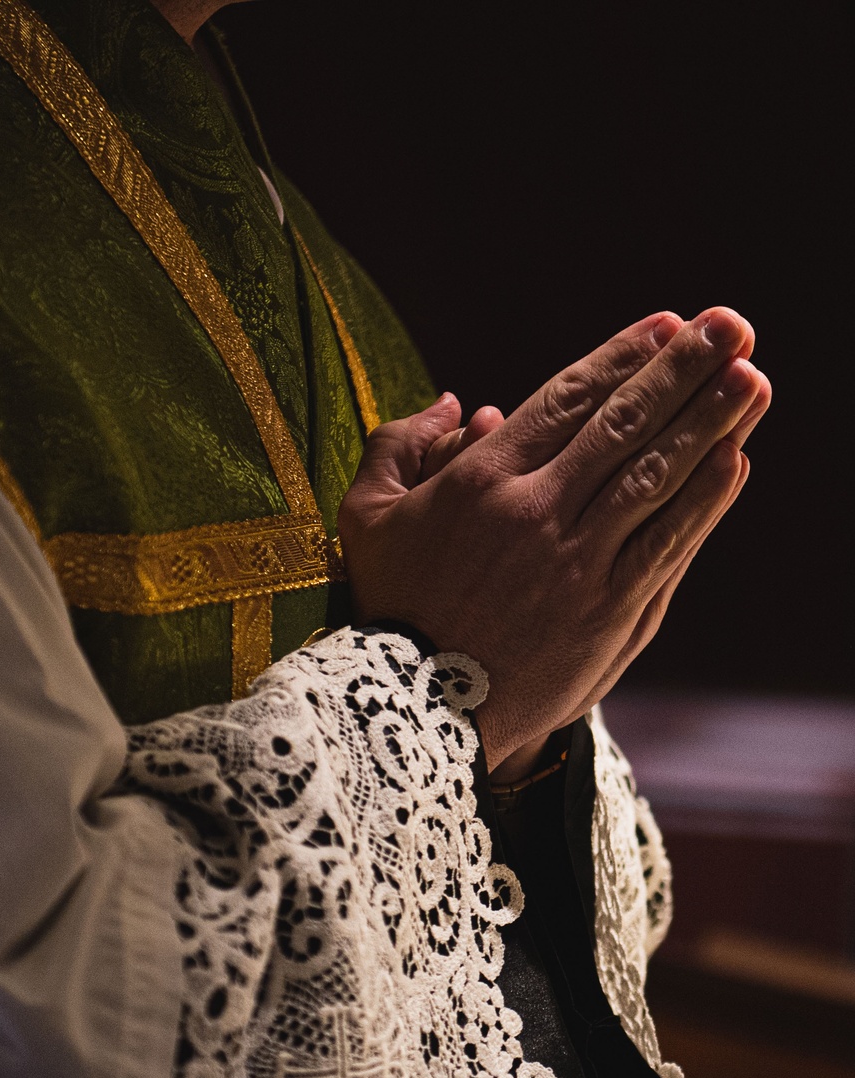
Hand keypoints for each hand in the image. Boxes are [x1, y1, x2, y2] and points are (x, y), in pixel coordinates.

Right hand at [337, 308, 770, 771]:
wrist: (418, 711)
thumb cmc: (391, 609)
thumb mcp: (368, 520)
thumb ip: (399, 447)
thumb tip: (455, 404)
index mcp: (481, 481)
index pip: (568, 399)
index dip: (623, 356)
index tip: (667, 324)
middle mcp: (537, 512)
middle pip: (625, 425)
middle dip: (683, 368)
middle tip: (732, 326)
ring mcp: (577, 564)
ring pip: (654, 477)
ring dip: (710, 422)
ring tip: (751, 378)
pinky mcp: (606, 614)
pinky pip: (663, 545)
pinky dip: (701, 502)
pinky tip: (733, 462)